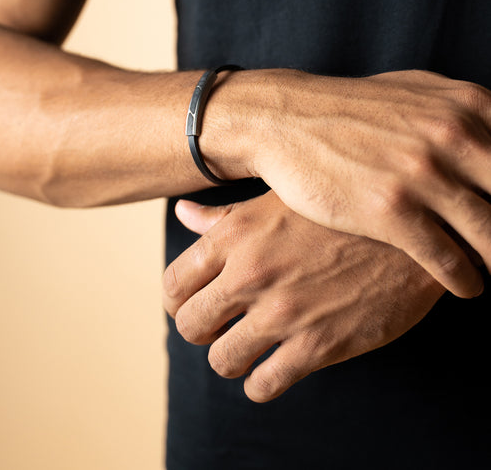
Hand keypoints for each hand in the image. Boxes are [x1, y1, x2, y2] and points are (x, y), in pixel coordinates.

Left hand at [162, 191, 443, 402]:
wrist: (410, 232)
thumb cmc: (338, 212)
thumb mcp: (277, 199)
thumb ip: (225, 216)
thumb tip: (183, 214)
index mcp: (236, 235)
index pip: (175, 282)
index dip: (177, 299)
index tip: (191, 303)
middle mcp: (251, 273)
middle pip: (190, 325)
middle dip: (201, 330)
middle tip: (220, 326)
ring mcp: (284, 312)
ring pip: (222, 360)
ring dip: (231, 358)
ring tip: (246, 347)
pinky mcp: (318, 345)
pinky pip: (264, 385)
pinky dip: (261, 383)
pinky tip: (273, 367)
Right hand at [244, 68, 490, 296]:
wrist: (286, 120)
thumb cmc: (351, 110)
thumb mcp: (416, 92)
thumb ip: (463, 111)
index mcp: (467, 106)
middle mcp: (452, 137)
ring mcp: (422, 175)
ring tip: (490, 270)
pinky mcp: (390, 211)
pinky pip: (449, 260)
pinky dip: (465, 280)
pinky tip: (464, 285)